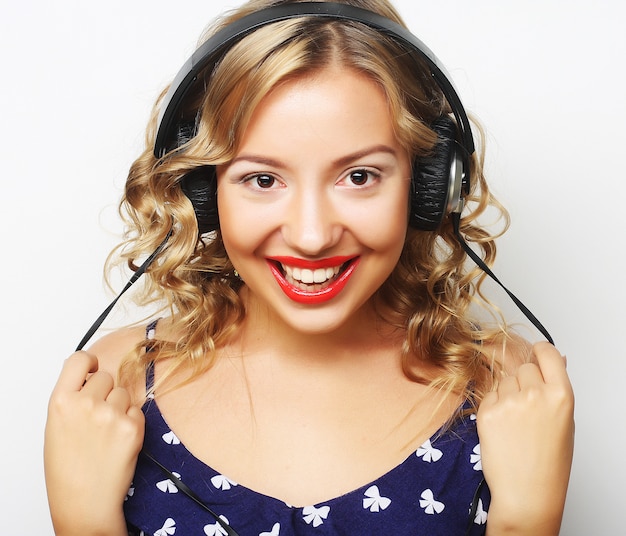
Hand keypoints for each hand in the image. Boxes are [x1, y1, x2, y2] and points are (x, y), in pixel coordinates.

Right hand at [44, 351, 144, 534]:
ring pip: (124, 393)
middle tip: (97, 419)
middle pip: (106, 376)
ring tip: (106, 434)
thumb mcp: (56, 426)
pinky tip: (118, 441)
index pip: (79, 359)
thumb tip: (90, 375)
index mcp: (61, 401)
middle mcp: (86, 403)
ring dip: (120, 407)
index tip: (93, 368)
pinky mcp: (132, 427)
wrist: (84, 501)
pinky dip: (132, 422)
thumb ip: (72, 397)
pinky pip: (137, 411)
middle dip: (105, 392)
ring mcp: (111, 414)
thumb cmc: (67, 468)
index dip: (89, 363)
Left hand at [477, 342, 574, 534]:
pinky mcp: (486, 411)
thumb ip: (556, 387)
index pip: (547, 352)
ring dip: (507, 392)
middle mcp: (534, 394)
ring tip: (516, 422)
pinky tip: (503, 427)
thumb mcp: (564, 421)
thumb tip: (556, 359)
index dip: (540, 351)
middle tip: (527, 406)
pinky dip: (494, 405)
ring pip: (503, 380)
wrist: (527, 493)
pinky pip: (489, 394)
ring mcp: (508, 402)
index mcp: (560, 395)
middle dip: (523, 380)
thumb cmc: (549, 462)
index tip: (536, 353)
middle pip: (523, 367)